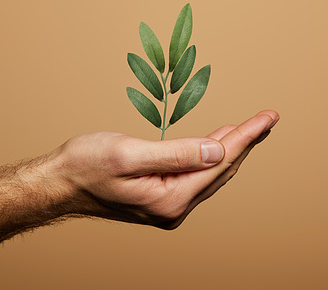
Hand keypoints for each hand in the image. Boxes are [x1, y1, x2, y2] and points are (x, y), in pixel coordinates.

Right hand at [50, 110, 278, 228]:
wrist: (59, 184)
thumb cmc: (85, 166)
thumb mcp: (128, 154)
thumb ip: (177, 154)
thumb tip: (218, 150)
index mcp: (169, 199)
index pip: (219, 162)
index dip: (246, 137)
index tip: (268, 117)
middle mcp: (173, 209)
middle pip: (220, 170)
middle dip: (245, 142)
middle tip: (267, 119)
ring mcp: (168, 207)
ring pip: (210, 174)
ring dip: (230, 149)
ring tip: (251, 129)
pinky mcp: (160, 199)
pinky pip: (195, 176)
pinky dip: (210, 157)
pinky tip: (218, 144)